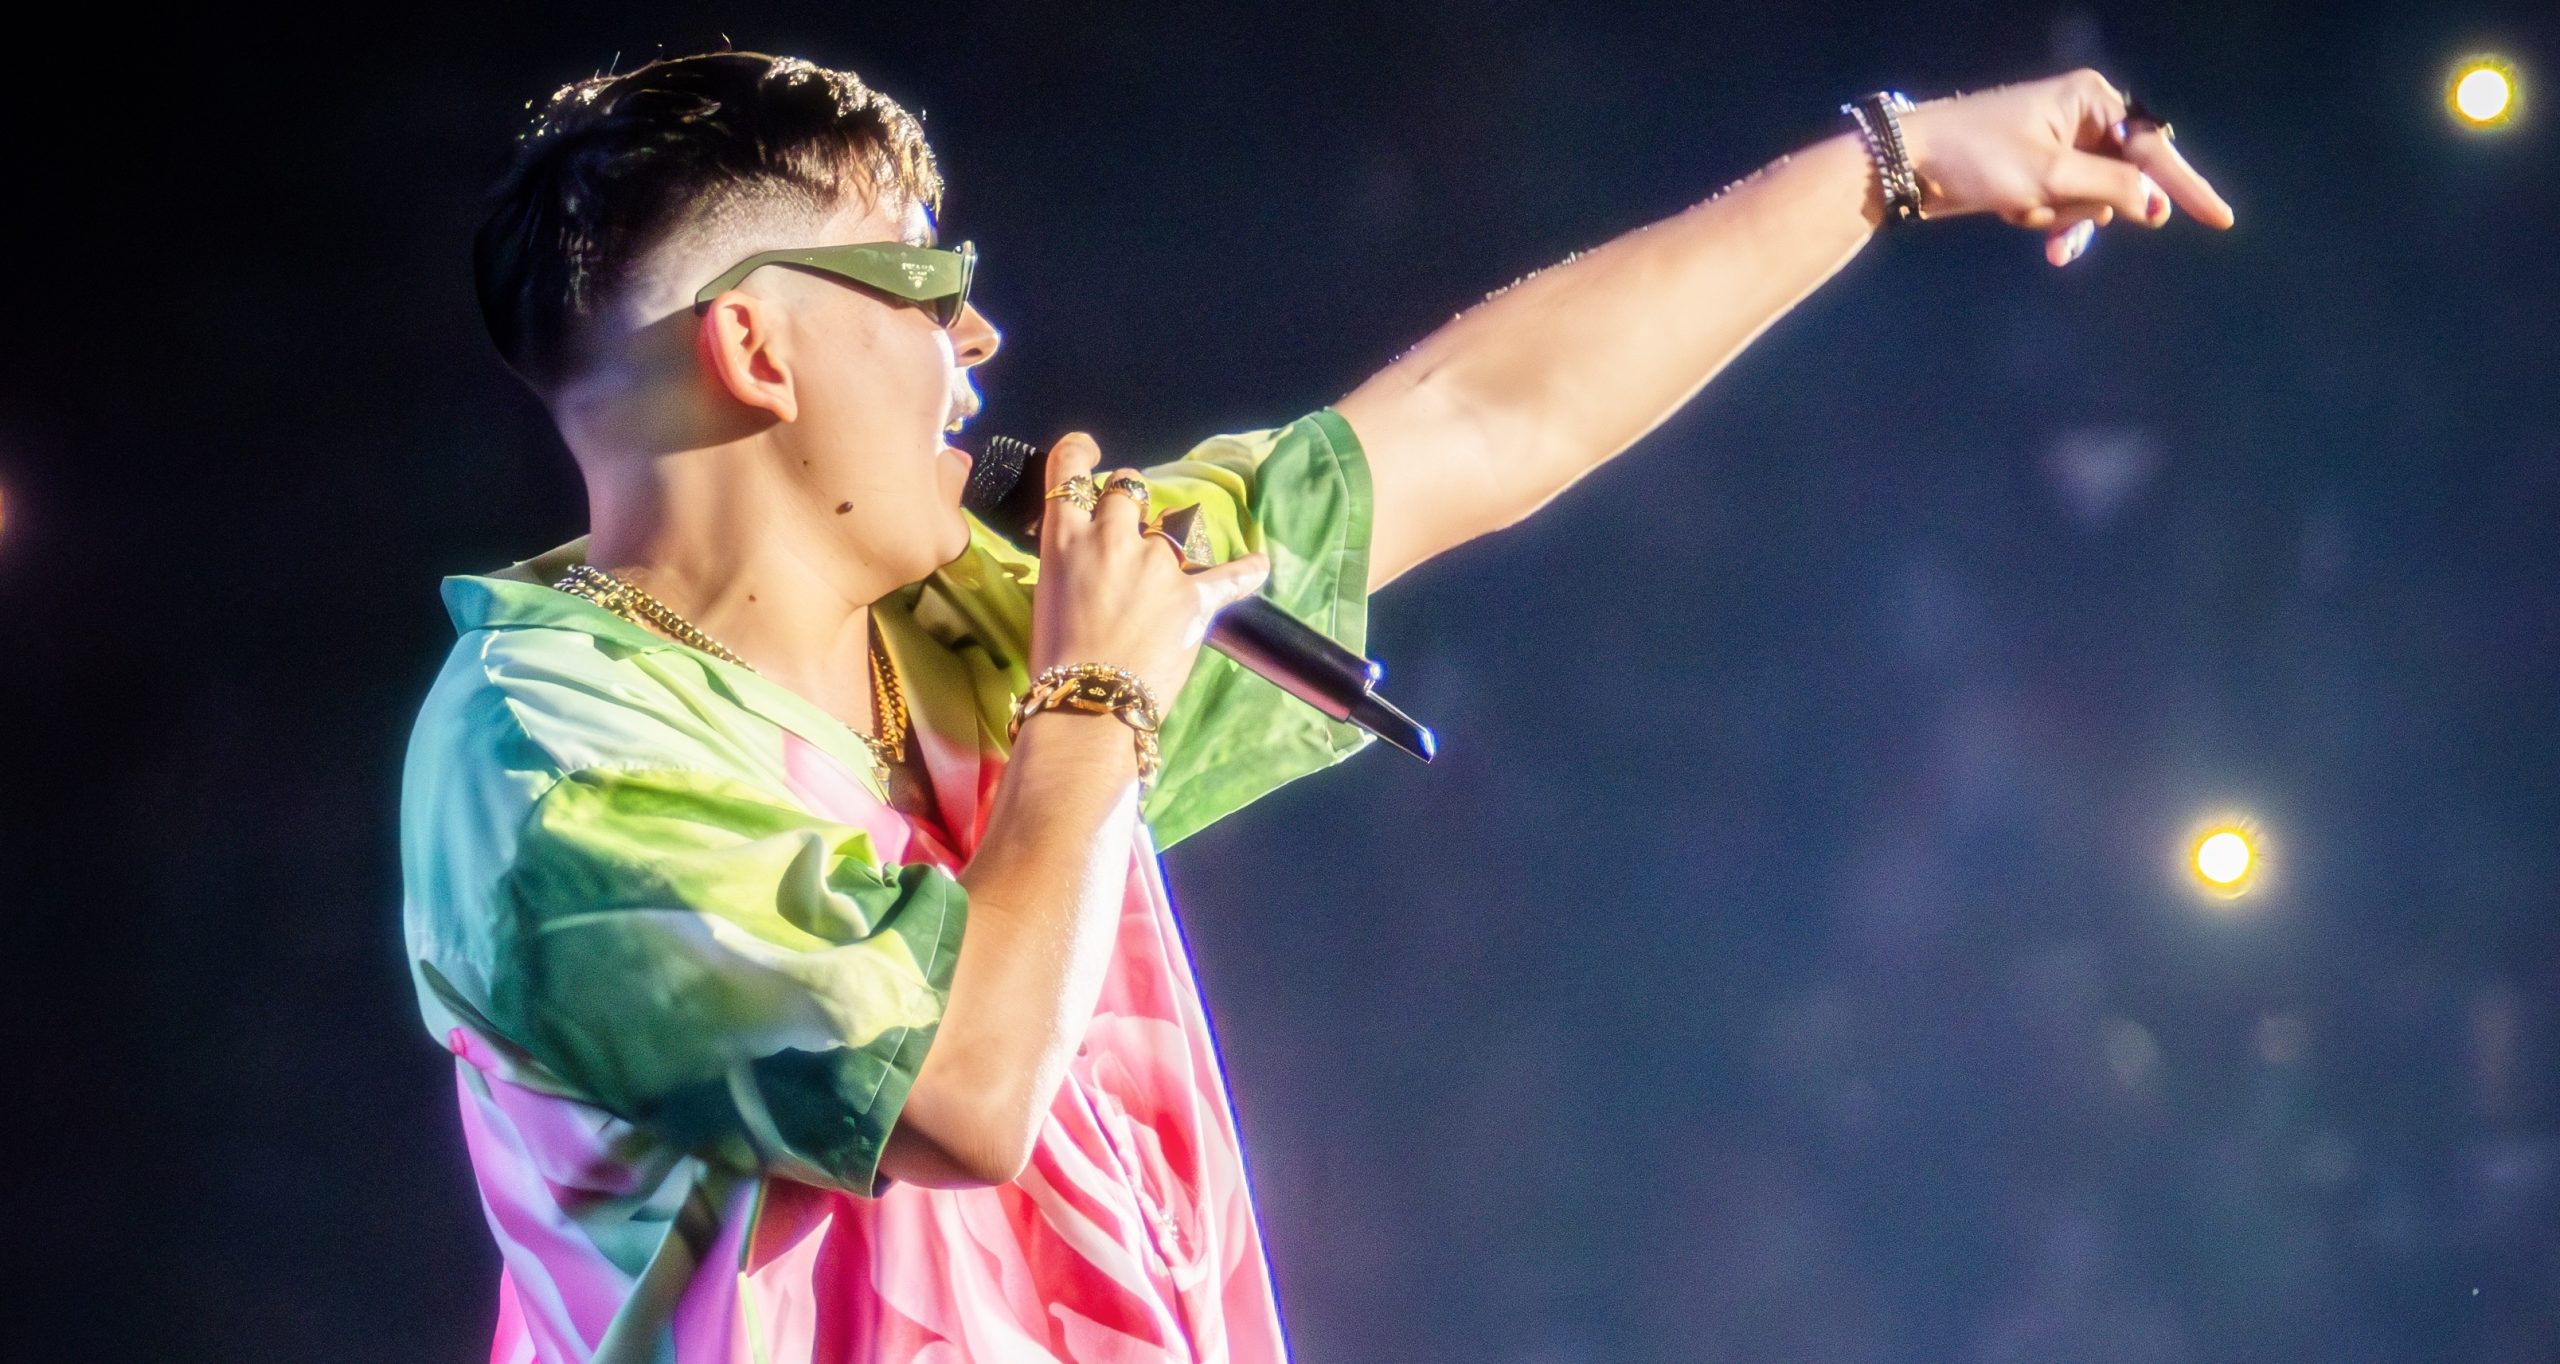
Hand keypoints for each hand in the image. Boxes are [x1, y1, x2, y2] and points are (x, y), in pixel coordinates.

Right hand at [1027, 433, 1270, 707]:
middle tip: (1128, 525)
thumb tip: (1093, 559)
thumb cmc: (1054, 659)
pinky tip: (1260, 563)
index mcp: (1066, 537)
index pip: (1067, 469)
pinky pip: (1231, 575)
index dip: (1078, 452)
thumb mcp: (1048, 593)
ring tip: (1161, 582)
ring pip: (1170, 532)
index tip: (1089, 453)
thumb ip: (1072, 561)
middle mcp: (1113, 536)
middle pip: (1128, 488)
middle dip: (1130, 498)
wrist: (1088, 706)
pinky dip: (1247, 570)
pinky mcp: (1194, 596)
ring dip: (1166, 548)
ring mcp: (1158, 564)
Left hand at [1897, 69, 2235, 265]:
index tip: (2220, 220)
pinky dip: (2046, 217)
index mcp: (2091, 99)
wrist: (1907, 165)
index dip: (2183, 187)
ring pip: (2092, 197)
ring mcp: (2060, 144)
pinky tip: (2018, 216)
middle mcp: (2082, 115)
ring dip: (2062, 214)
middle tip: (2051, 211)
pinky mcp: (2038, 170)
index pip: (2152, 147)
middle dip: (2091, 203)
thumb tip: (2156, 207)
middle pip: (2122, 176)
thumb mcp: (2049, 176)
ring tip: (2025, 212)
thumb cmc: (1978, 157)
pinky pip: (2064, 203)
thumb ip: (2111, 188)